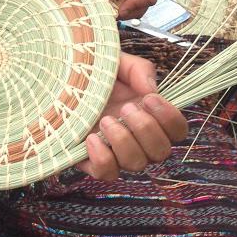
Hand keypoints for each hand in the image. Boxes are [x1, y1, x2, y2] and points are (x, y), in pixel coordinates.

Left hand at [78, 54, 187, 179]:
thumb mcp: (117, 63)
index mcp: (150, 116)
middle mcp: (138, 139)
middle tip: (125, 108)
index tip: (148, 99)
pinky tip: (91, 137)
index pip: (177, 130)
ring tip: (105, 119)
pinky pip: (107, 173)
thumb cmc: (93, 73)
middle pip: (161, 151)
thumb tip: (151, 90)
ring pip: (136, 164)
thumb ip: (139, 70)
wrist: (58, 81)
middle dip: (145, 129)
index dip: (169, 118)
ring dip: (124, 141)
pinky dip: (103, 158)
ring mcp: (116, 152)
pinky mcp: (92, 161)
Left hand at [102, 0, 162, 18]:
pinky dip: (121, 2)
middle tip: (112, 15)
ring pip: (137, 5)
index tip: (119, 11)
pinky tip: (110, 2)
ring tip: (109, 9)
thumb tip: (107, 7)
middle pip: (144, 5)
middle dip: (129, 11)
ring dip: (124, 8)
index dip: (134, 6)